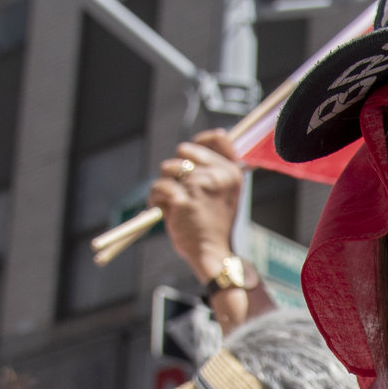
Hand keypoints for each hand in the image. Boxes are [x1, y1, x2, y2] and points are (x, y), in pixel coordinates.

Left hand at [149, 132, 250, 286]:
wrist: (213, 253)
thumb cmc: (215, 223)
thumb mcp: (226, 192)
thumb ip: (216, 167)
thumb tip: (211, 135)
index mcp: (232, 172)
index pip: (217, 138)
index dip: (198, 144)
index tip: (190, 159)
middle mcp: (218, 175)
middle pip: (184, 150)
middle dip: (176, 168)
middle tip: (181, 191)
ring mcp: (200, 186)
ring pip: (167, 168)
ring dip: (164, 185)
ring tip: (173, 204)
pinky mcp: (182, 199)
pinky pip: (158, 187)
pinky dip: (156, 199)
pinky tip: (165, 212)